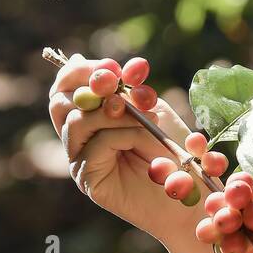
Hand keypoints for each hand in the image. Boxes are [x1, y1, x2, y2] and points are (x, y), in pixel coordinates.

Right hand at [48, 53, 204, 247]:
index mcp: (89, 116)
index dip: (81, 71)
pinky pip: (98, 143)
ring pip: (78, 120)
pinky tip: (148, 143)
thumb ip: (121, 87)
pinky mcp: (87, 179)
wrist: (193, 195)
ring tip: (147, 121)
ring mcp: (78, 159)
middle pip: (59, 101)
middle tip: (121, 88)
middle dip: (93, 86)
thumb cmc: (174, 150)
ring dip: (117, 113)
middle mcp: (78, 138)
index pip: (64, 86)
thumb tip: (74, 57)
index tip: (112, 67)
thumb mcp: (149, 110)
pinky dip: (126, 135)